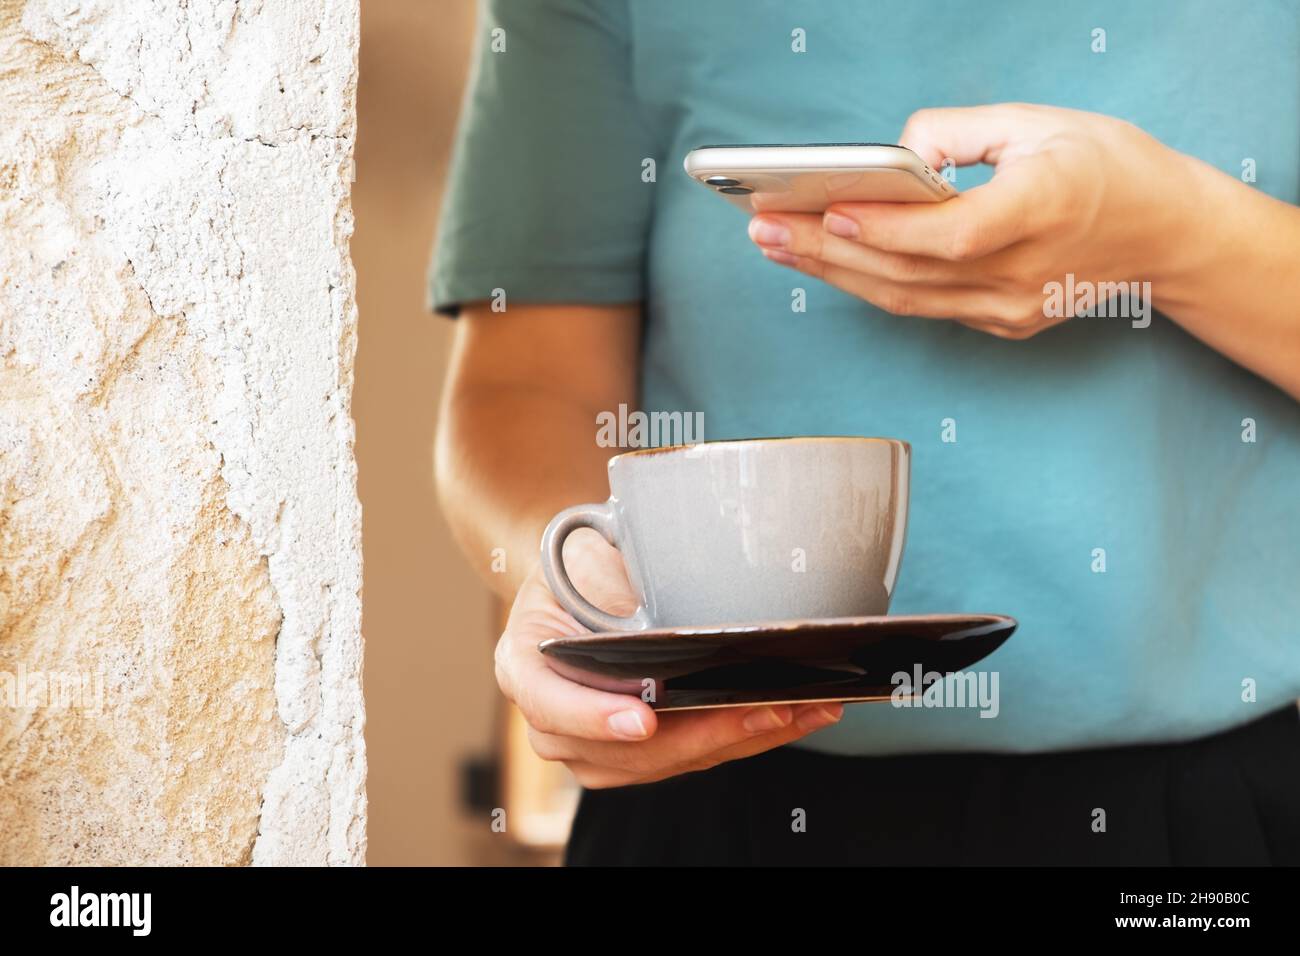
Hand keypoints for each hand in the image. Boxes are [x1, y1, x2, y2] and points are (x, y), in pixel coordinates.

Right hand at [495, 533, 843, 788]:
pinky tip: (796, 716)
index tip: (643, 719)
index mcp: (523, 665)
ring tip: (802, 709)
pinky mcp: (642, 754)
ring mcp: (596, 747)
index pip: (550, 703)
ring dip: (738, 740)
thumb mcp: (580, 555)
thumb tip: (666, 586)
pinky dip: (746, 737)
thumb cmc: (582, 565)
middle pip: (620, 752)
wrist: (582, 581)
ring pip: (665, 763)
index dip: (594, 717)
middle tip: (760, 709)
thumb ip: (610, 580)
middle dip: (699, 735)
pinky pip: (693, 756)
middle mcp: (552, 721)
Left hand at [748, 103, 1200, 338]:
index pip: (951, 234)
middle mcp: (1025, 272)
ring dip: (834, 271)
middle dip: (827, 249)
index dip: (886, 228)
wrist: (1165, 233)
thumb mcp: (1038, 120)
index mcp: (1044, 209)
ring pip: (905, 298)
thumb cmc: (1105, 165)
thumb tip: (892, 158)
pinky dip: (871, 282)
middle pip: (908, 272)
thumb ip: (956, 133)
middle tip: (763, 226)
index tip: (828, 208)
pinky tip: (830, 261)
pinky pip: (923, 306)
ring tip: (776, 245)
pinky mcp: (1003, 324)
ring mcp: (1013, 308)